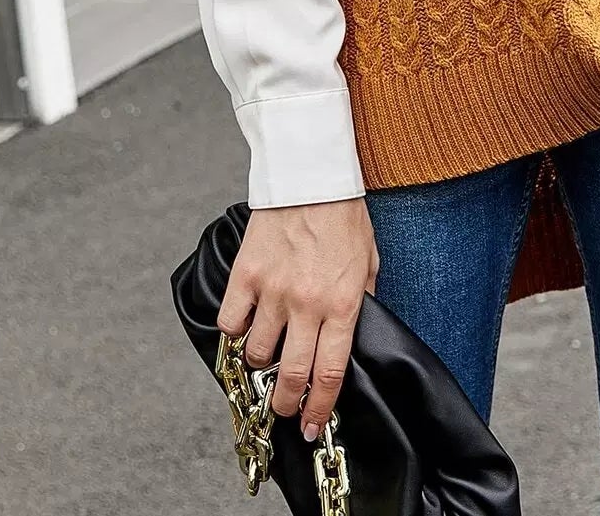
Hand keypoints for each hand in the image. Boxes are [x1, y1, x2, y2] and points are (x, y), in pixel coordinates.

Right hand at [217, 197, 379, 439]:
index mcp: (342, 305)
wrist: (311, 175)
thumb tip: (353, 335)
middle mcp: (306, 305)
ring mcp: (272, 291)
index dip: (319, 408)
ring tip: (267, 357)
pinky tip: (244, 328)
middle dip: (284, 402)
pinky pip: (230, 322)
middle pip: (290, 375)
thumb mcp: (369, 261)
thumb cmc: (343, 216)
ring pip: (257, 353)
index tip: (311, 424)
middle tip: (282, 408)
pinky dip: (234, 332)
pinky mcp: (246, 274)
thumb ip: (362, 301)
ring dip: (261, 363)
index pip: (329, 374)